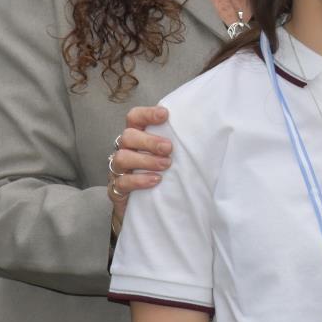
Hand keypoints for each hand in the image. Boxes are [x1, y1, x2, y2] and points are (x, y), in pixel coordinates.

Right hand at [108, 106, 172, 235]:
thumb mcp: (168, 155)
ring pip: (122, 158)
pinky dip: (139, 180)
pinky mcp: (116, 189)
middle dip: (149, 141)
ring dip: (145, 160)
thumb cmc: (161, 173)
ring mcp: (118, 169)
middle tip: (169, 148)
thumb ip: (177, 141)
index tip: (165, 115)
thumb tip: (204, 130)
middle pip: (128, 136)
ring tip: (165, 165)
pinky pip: (121, 182)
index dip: (147, 114)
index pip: (134, 117)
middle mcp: (125, 149)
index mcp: (137, 136)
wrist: (148, 207)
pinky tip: (156, 180)